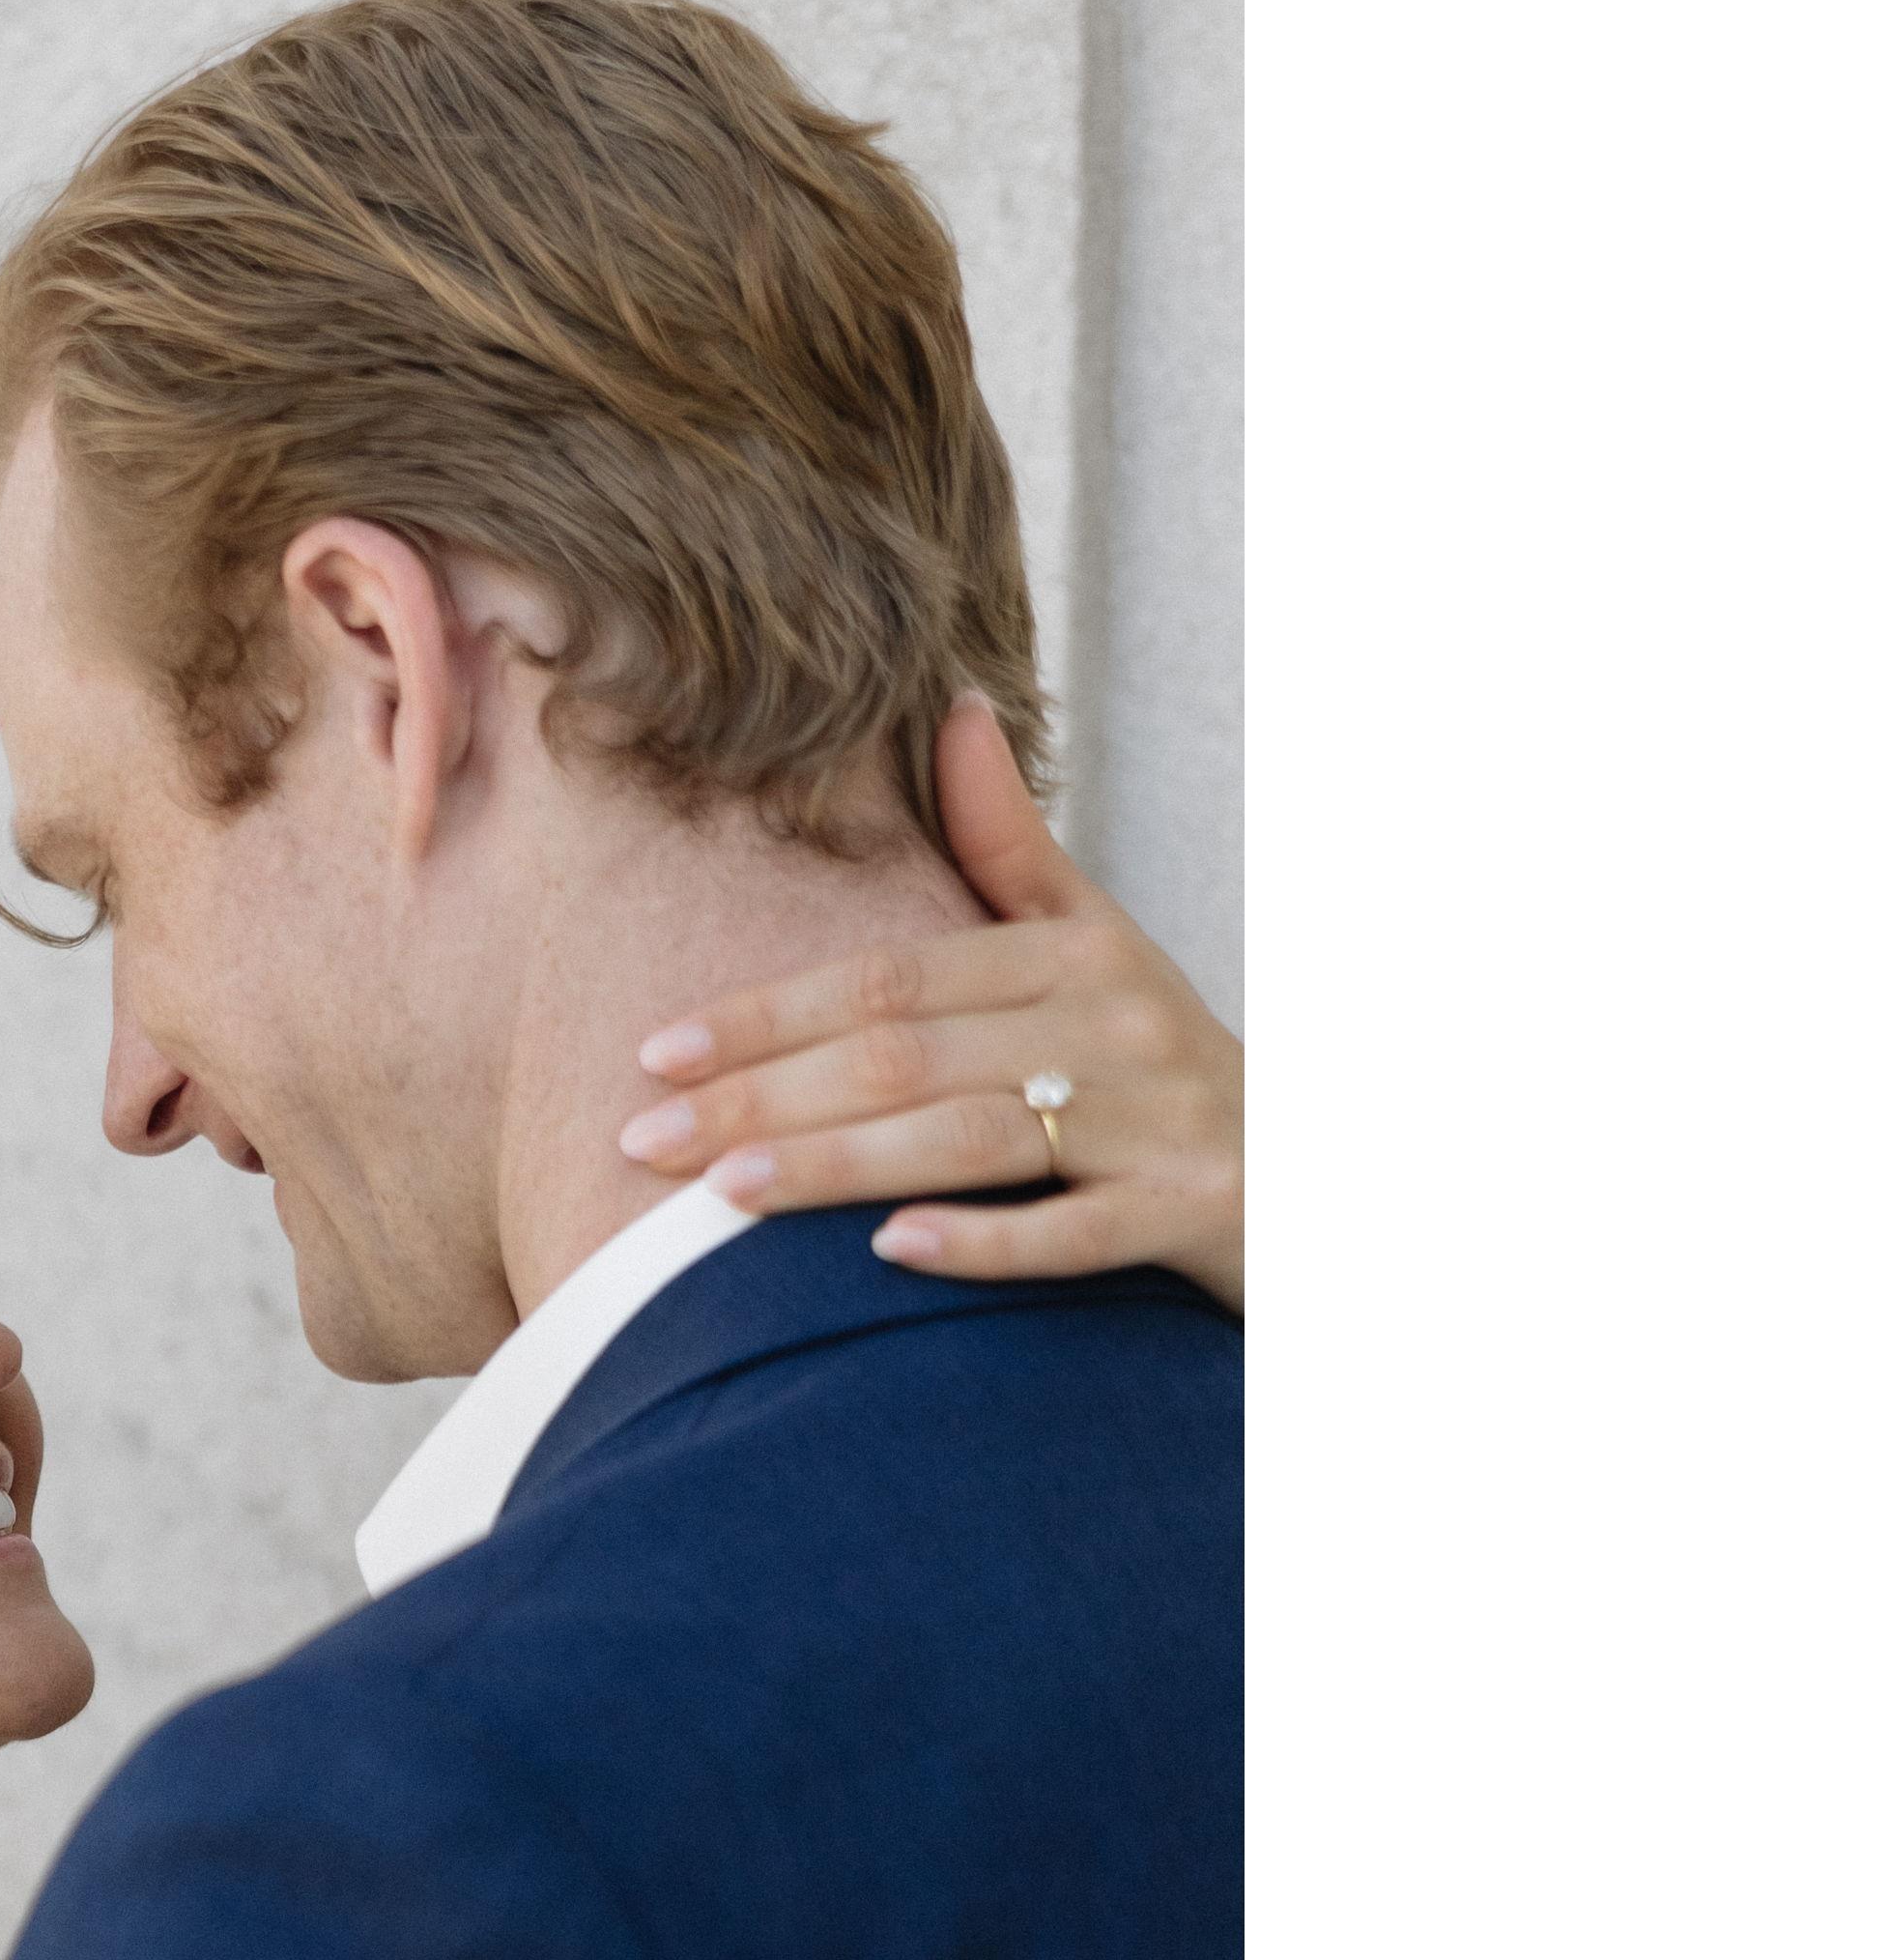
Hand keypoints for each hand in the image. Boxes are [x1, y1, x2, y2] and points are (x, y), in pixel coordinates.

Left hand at [617, 697, 1244, 1313]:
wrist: (1315, 1178)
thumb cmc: (1162, 1062)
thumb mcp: (1096, 941)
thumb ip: (1011, 843)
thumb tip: (951, 706)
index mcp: (1072, 954)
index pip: (891, 977)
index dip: (770, 1012)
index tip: (658, 1051)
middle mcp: (1113, 1023)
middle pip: (909, 1055)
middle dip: (764, 1094)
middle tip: (644, 1141)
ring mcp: (1156, 1122)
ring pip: (973, 1136)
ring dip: (839, 1165)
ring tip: (722, 1191)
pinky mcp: (1191, 1211)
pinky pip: (1075, 1233)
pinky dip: (983, 1239)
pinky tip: (888, 1252)